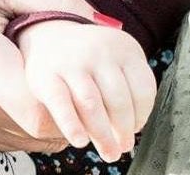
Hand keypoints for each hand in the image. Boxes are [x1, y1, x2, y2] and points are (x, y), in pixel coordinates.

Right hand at [0, 0, 95, 150]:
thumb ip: (49, 1)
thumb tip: (102, 20)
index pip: (43, 109)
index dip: (77, 103)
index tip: (99, 84)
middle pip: (45, 129)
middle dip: (77, 111)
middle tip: (99, 85)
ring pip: (31, 140)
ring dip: (58, 119)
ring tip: (72, 85)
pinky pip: (10, 138)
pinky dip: (33, 122)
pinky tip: (38, 90)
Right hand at [17, 18, 156, 161]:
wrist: (50, 36)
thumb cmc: (90, 60)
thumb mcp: (115, 61)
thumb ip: (125, 88)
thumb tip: (130, 132)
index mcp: (123, 48)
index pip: (142, 87)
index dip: (142, 114)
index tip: (136, 128)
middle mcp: (99, 51)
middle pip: (118, 99)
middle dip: (123, 129)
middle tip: (123, 147)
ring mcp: (72, 62)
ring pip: (92, 104)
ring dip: (102, 134)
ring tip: (109, 152)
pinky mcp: (47, 76)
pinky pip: (62, 105)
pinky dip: (72, 126)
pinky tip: (80, 141)